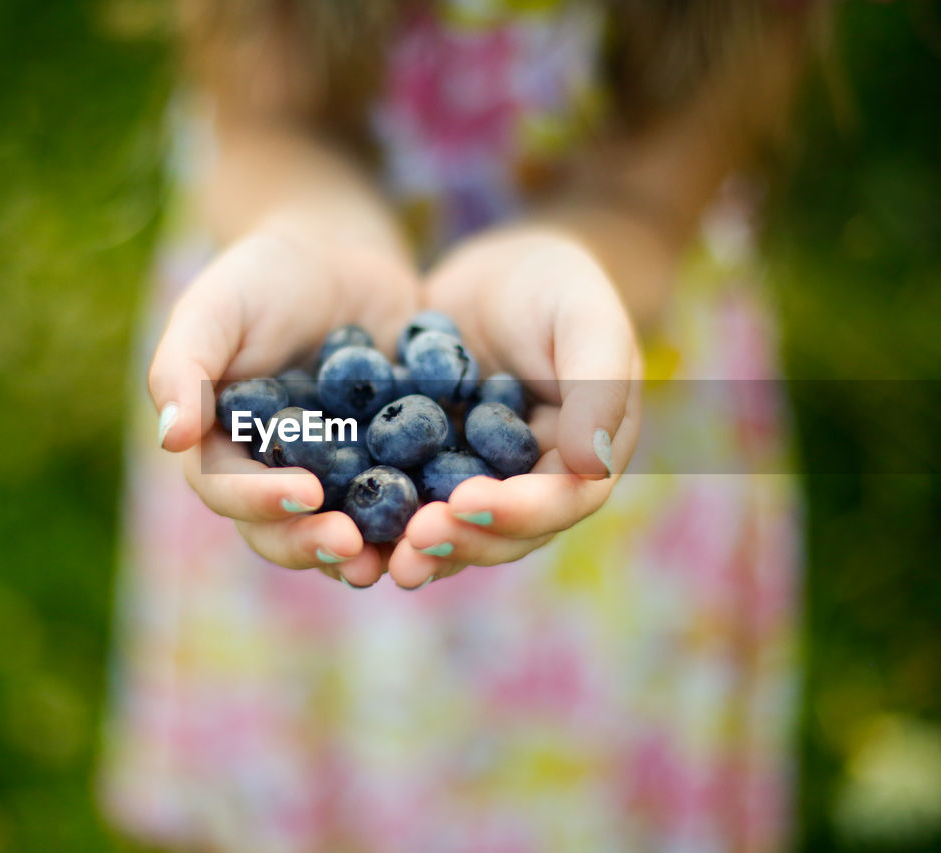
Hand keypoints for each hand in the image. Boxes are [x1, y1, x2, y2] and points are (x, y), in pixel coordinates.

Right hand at [149, 219, 417, 585]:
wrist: (341, 256)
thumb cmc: (263, 276)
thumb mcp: (217, 307)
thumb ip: (184, 367)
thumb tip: (172, 440)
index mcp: (222, 450)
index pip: (228, 490)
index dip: (260, 501)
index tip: (303, 494)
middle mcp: (275, 477)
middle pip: (285, 529)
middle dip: (317, 543)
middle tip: (353, 547)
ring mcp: (336, 480)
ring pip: (347, 531)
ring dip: (373, 550)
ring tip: (403, 557)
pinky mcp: (390, 468)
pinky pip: (405, 502)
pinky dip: (423, 515)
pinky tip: (451, 516)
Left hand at [387, 226, 643, 587]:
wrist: (499, 271)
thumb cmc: (558, 286)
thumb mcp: (586, 320)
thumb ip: (597, 387)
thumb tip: (591, 466)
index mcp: (587, 460)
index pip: (560, 501)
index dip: (516, 512)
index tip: (465, 503)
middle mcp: (536, 486)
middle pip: (505, 532)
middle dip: (461, 540)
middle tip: (414, 541)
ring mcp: (483, 484)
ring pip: (456, 529)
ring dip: (420, 548)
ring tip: (380, 560)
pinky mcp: (434, 471)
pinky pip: (411, 500)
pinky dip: (382, 518)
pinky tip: (342, 523)